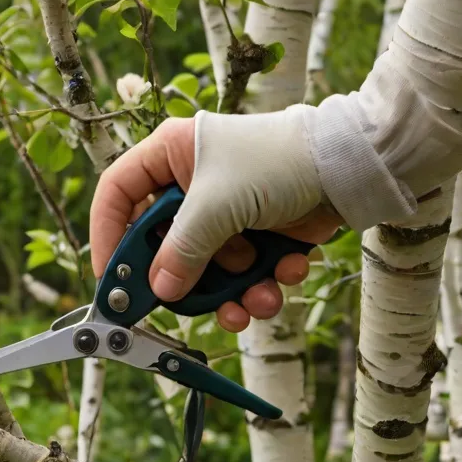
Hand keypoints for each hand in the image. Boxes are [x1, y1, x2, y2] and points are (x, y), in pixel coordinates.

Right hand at [90, 115, 340, 331]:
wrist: (353, 166)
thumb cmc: (280, 162)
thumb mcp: (219, 206)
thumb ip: (182, 250)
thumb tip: (160, 290)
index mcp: (171, 155)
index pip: (118, 195)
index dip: (108, 236)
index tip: (110, 278)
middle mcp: (193, 183)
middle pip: (163, 243)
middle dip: (185, 279)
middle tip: (187, 306)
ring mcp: (227, 211)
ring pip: (207, 267)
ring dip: (232, 293)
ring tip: (257, 303)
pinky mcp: (258, 233)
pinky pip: (244, 272)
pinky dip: (263, 283)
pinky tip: (286, 274)